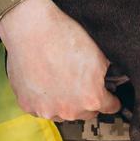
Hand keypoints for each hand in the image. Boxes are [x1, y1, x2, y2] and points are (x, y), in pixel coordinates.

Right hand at [0, 0, 121, 121]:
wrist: (31, 28)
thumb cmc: (65, 36)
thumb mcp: (99, 53)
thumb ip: (107, 74)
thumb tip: (111, 81)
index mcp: (91, 99)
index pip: (110, 107)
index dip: (110, 98)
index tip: (108, 95)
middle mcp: (70, 111)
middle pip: (86, 112)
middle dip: (86, 99)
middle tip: (79, 80)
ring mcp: (47, 110)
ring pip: (62, 111)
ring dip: (63, 101)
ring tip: (58, 77)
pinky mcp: (28, 105)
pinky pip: (41, 107)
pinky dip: (43, 98)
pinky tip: (42, 79)